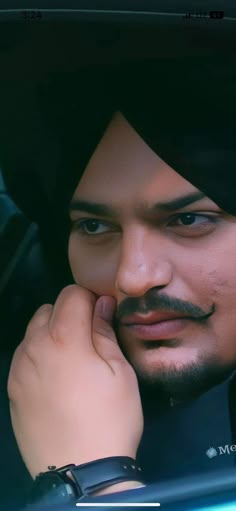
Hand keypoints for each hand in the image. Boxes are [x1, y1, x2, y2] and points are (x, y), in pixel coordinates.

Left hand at [8, 285, 142, 478]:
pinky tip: (55, 379)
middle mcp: (33, 346)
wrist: (80, 472)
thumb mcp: (119, 372)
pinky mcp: (11, 388)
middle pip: (48, 309)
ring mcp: (18, 368)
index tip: (102, 316)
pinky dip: (39, 355)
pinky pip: (24, 356)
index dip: (90, 299)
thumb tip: (101, 303)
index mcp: (63, 338)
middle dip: (69, 314)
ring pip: (33, 332)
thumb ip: (104, 332)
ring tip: (71, 361)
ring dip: (52, 333)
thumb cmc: (109, 418)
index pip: (71, 294)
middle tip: (88, 340)